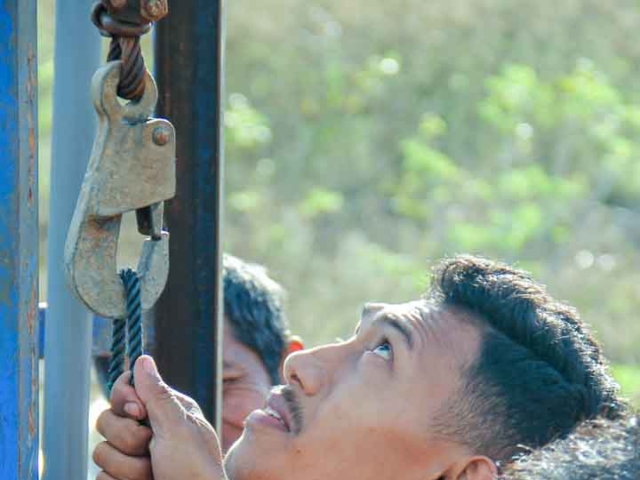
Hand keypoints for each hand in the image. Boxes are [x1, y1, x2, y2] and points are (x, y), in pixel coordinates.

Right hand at [94, 355, 225, 479]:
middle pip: (107, 420)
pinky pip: (100, 476)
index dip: (125, 398)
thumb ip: (156, 394)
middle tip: (153, 449)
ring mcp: (134, 457)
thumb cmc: (194, 469)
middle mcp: (148, 430)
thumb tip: (142, 358)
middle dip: (129, 438)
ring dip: (129, 467)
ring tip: (155, 473)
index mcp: (164, 410)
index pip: (126, 389)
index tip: (138, 410)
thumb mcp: (178, 427)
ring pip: (101, 451)